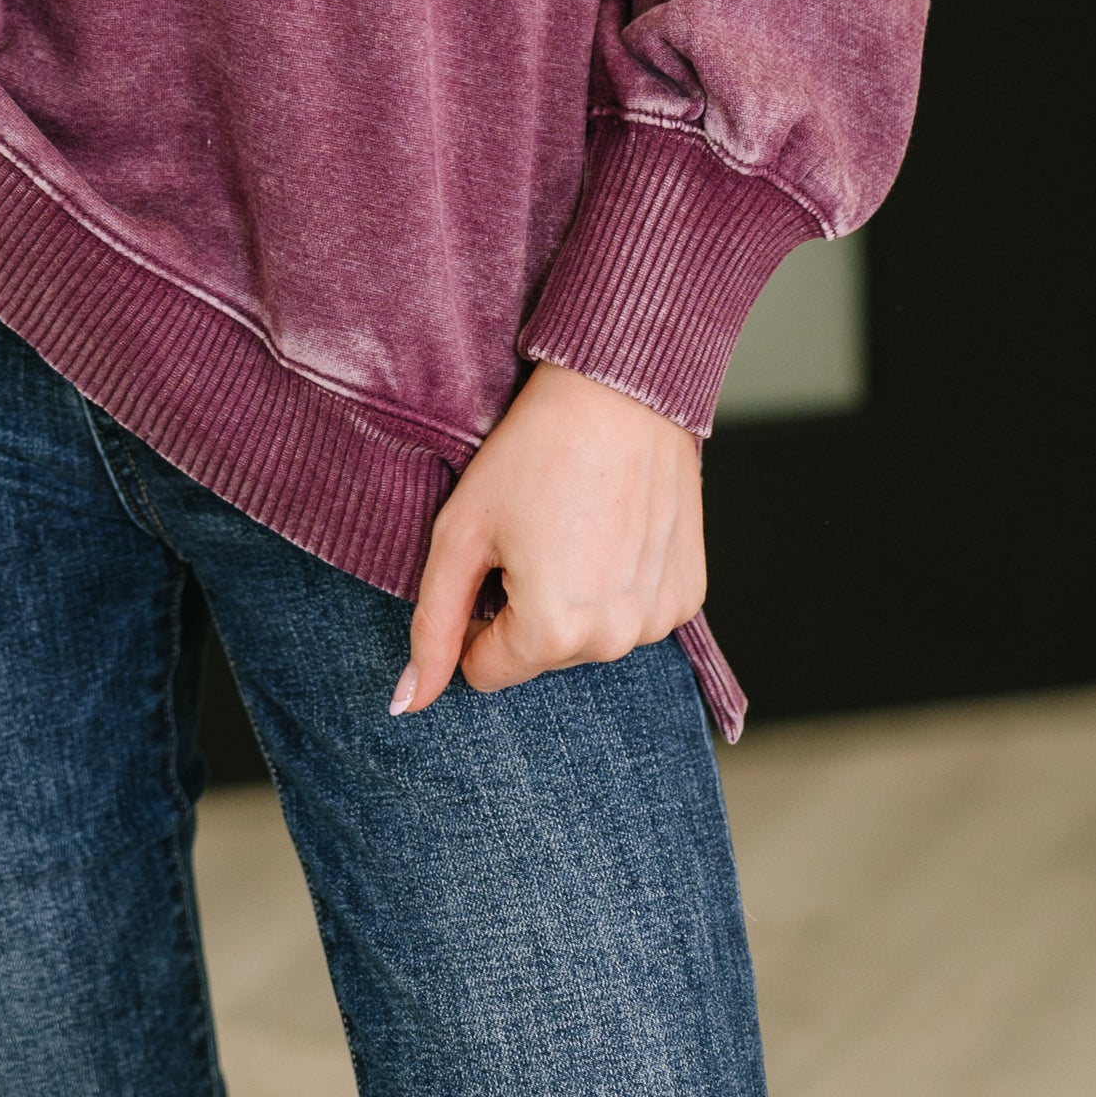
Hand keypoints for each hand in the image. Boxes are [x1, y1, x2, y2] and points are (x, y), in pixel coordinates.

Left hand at [394, 363, 705, 713]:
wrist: (621, 390)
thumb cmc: (533, 452)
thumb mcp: (462, 533)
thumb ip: (432, 626)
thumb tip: (405, 705)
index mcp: (553, 632)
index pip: (486, 671)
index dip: (473, 618)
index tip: (488, 559)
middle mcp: (615, 641)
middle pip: (540, 655)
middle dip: (525, 607)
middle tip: (533, 532)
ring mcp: (660, 620)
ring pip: (588, 637)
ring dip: (572, 598)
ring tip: (573, 524)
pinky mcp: (690, 594)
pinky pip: (634, 613)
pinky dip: (618, 583)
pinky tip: (613, 528)